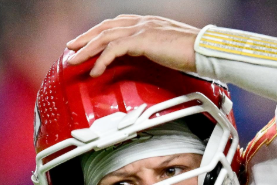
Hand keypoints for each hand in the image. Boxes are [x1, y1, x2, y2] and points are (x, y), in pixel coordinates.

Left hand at [66, 15, 198, 76]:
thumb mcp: (168, 49)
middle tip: (71, 48)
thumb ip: (154, 50)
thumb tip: (147, 58)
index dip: (99, 32)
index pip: (116, 24)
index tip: (86, 41)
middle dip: (86, 38)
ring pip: (105, 36)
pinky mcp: (142, 40)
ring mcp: (142, 29)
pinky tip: (94, 71)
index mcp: (148, 23)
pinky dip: (101, 60)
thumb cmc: (193, 53)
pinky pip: (114, 49)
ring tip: (74, 60)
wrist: (206, 50)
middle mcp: (142, 22)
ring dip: (87, 49)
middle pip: (105, 27)